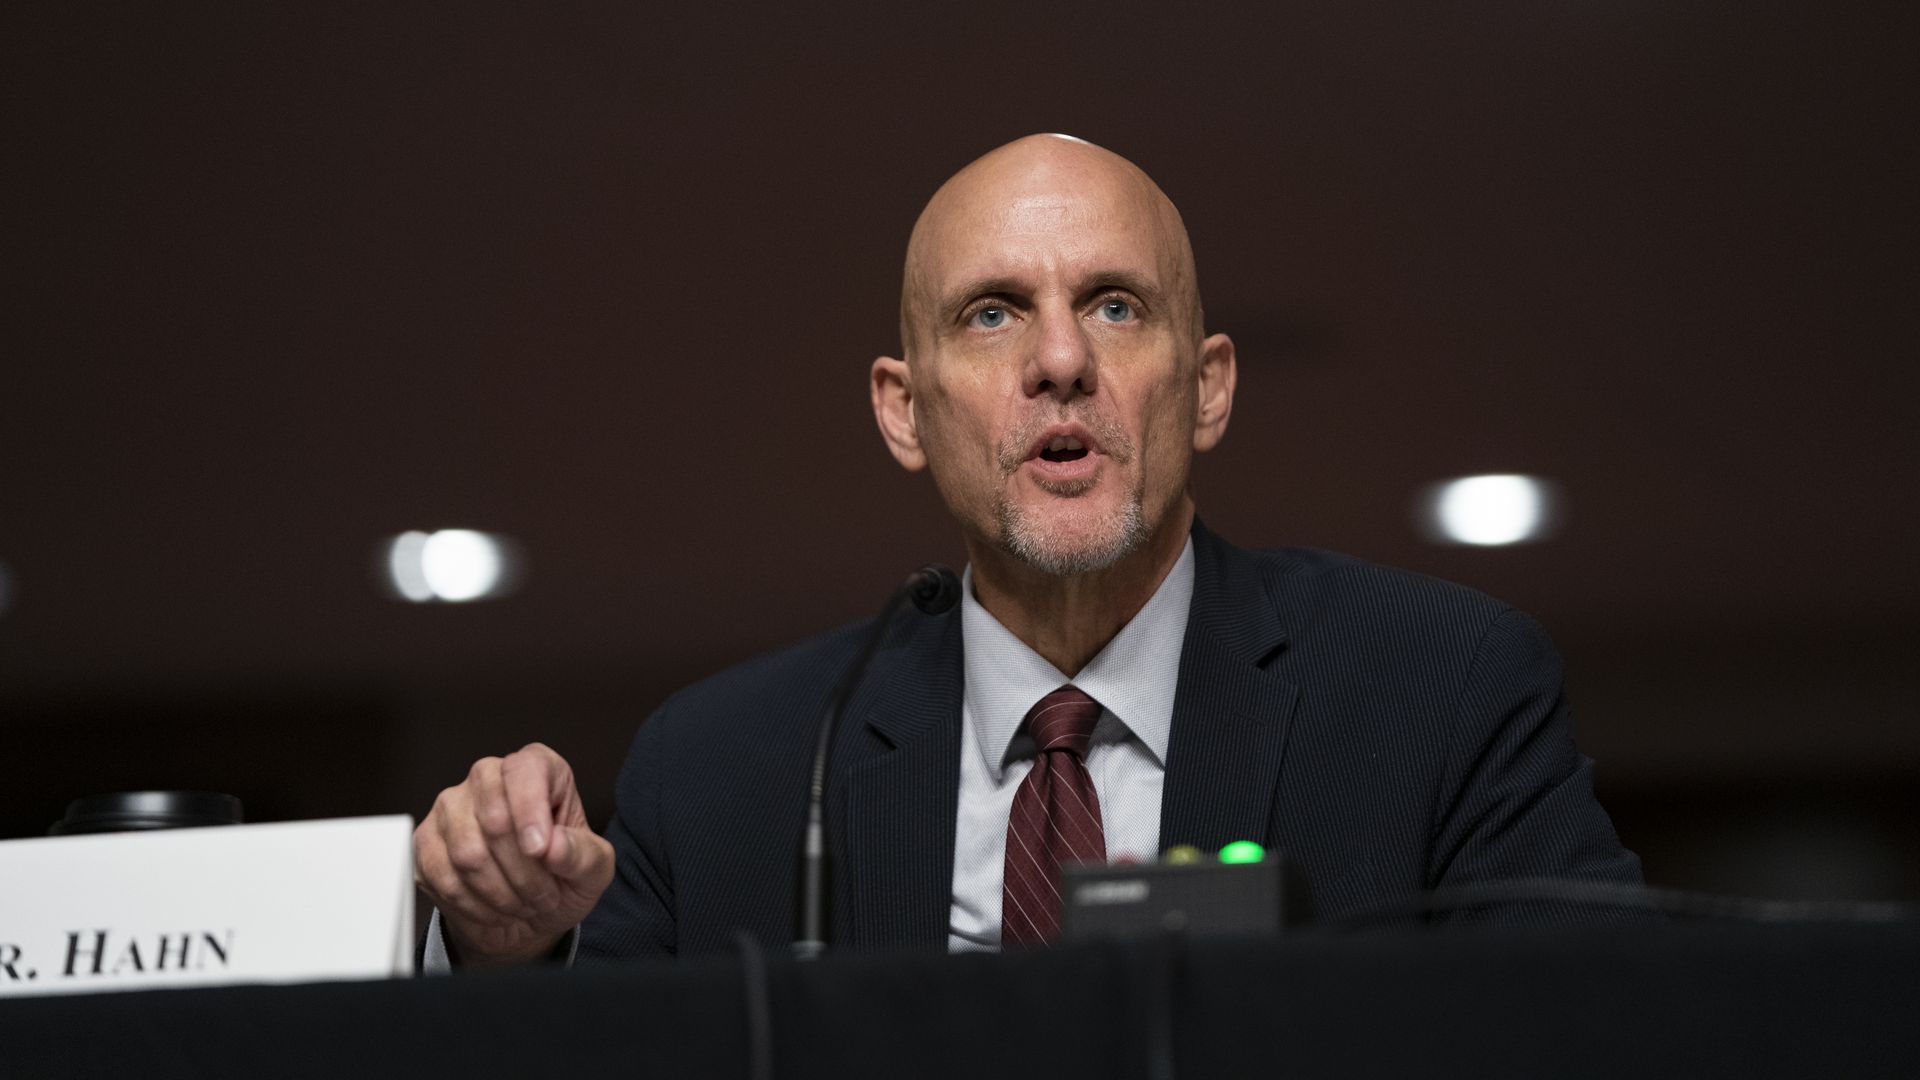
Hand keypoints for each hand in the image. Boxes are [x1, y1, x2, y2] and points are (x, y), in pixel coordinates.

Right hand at [414, 742, 615, 965]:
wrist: (527, 918)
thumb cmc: (562, 880)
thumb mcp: (593, 870)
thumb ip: (582, 855)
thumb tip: (554, 846)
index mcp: (536, 768)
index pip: (525, 771)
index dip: (531, 811)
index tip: (540, 851)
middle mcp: (488, 778)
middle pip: (494, 819)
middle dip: (523, 871)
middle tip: (543, 896)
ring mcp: (450, 807)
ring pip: (467, 853)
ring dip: (500, 893)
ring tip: (522, 904)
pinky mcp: (425, 842)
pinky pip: (440, 875)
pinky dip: (472, 903)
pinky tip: (492, 909)